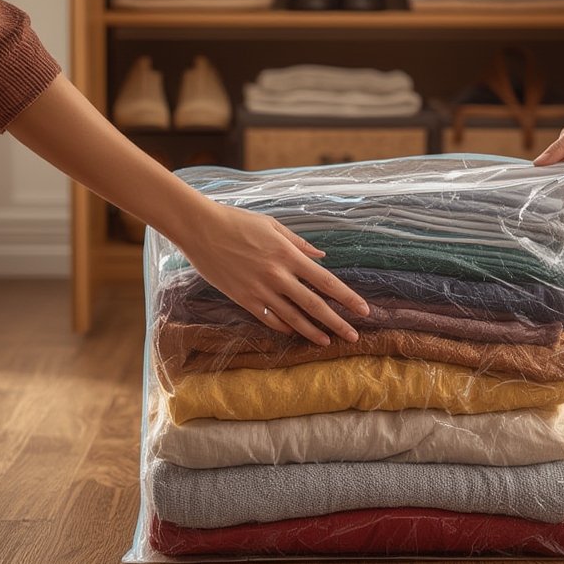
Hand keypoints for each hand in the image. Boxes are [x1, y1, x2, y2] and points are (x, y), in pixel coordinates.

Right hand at [178, 200, 369, 345]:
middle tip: (354, 336)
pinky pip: (268, 318)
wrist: (200, 229)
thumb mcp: (272, 225)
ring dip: (312, 331)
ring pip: (292, 317)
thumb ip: (299, 243)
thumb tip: (321, 257)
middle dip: (337, 322)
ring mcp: (259, 290)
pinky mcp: (242, 298)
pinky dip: (283, 327)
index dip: (347, 297)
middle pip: (314, 305)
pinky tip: (294, 333)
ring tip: (327, 342)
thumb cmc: (236, 221)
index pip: (326, 281)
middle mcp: (277, 276)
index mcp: (288, 255)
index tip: (363, 309)